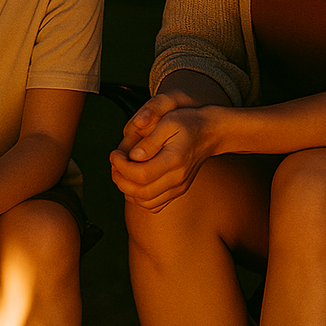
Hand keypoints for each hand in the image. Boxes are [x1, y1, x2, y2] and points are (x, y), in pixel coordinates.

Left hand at [109, 90, 213, 211]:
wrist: (212, 132)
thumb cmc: (188, 122)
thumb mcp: (168, 121)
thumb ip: (150, 140)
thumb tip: (133, 156)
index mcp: (174, 160)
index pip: (141, 174)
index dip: (121, 166)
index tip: (115, 153)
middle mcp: (178, 179)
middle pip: (141, 192)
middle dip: (120, 179)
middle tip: (114, 162)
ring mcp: (179, 188)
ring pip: (146, 202)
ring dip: (126, 189)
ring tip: (120, 170)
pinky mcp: (178, 191)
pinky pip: (154, 204)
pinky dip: (138, 196)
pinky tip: (132, 180)